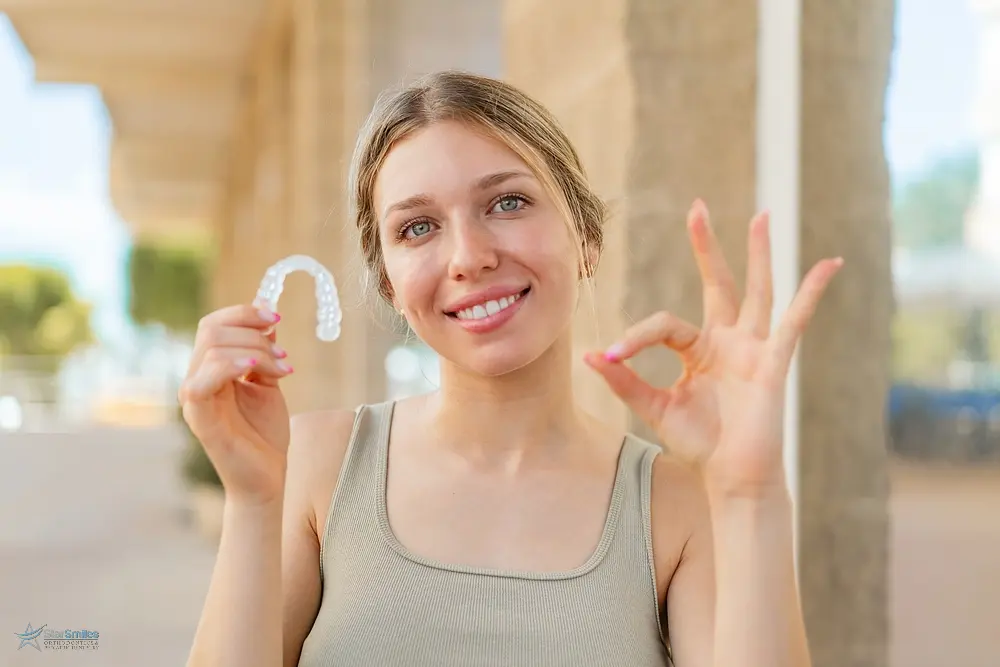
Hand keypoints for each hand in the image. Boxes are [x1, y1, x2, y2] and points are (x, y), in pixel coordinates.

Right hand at [178, 304, 294, 504]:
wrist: (267, 477)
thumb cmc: (264, 433)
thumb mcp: (268, 381)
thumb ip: (263, 350)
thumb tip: (266, 310)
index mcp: (210, 370)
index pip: (213, 324)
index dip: (244, 313)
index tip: (276, 317)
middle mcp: (196, 379)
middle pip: (211, 330)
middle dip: (253, 331)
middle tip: (283, 354)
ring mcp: (194, 398)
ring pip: (212, 349)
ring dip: (255, 350)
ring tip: (282, 369)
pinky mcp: (199, 417)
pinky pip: (202, 380)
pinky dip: (232, 366)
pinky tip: (256, 370)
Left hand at [586, 200, 841, 494]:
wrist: (732, 477)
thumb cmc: (699, 443)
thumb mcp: (654, 407)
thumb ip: (626, 380)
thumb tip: (590, 354)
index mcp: (698, 350)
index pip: (665, 324)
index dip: (636, 337)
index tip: (613, 355)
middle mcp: (728, 341)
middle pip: (718, 283)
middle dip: (707, 247)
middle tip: (697, 208)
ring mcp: (754, 348)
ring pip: (757, 291)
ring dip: (758, 254)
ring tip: (761, 216)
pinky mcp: (774, 362)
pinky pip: (795, 321)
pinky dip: (812, 291)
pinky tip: (829, 264)